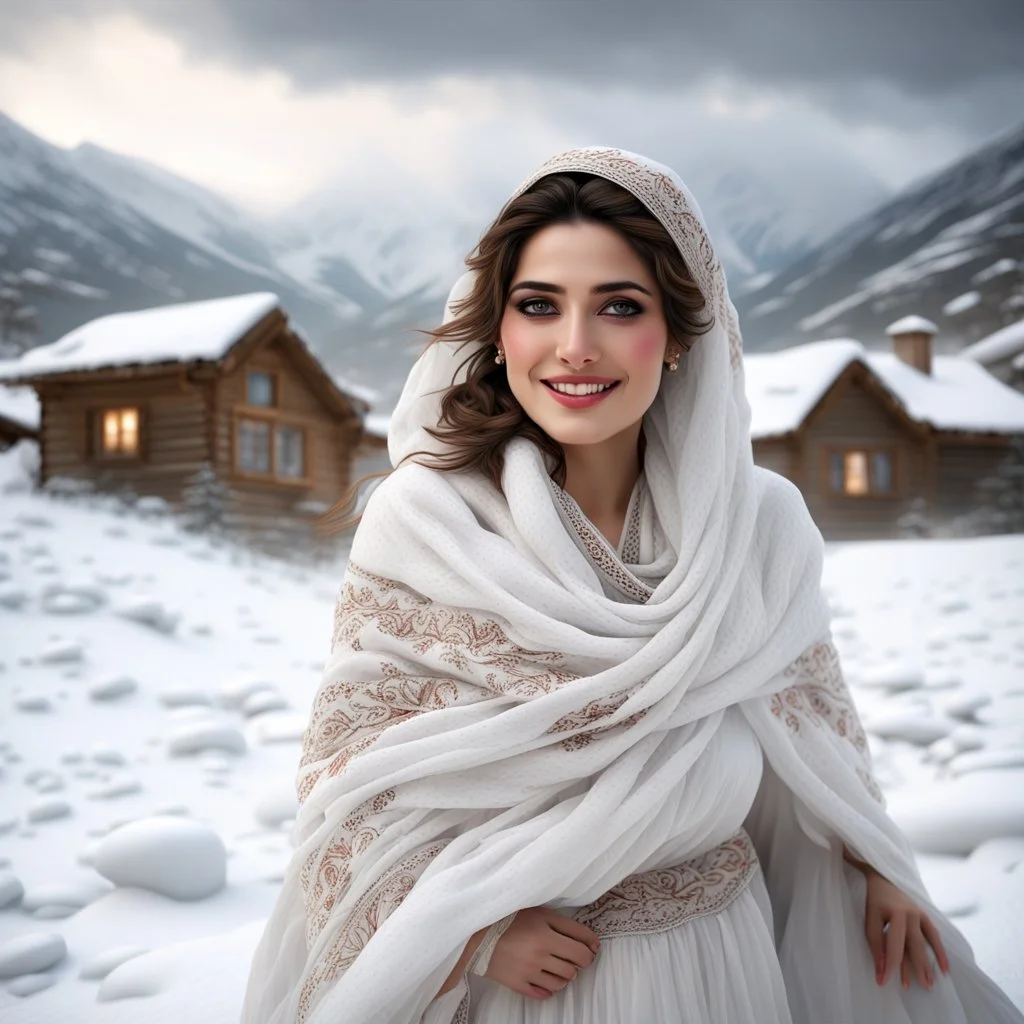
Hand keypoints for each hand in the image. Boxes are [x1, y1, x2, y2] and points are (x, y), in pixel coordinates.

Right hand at [485, 907, 599, 999]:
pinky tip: (544, 978)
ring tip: (558, 965)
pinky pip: (543, 994)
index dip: (591, 945)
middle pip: (576, 964)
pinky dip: (548, 988)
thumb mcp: (536, 911)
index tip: (592, 946)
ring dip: (565, 974)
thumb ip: (562, 923)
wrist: (475, 933)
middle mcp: (541, 952)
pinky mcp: (518, 984)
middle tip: (576, 955)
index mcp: (546, 931)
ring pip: (562, 981)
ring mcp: (529, 971)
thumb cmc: (507, 917)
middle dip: (580, 960)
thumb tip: (588, 940)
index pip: (582, 943)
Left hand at [863, 870, 949, 989]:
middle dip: (916, 969)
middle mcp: (911, 915)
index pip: (893, 947)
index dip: (889, 966)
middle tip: (920, 988)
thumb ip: (876, 944)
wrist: (884, 878)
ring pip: (925, 943)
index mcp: (895, 914)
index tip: (883, 982)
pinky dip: (940, 951)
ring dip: (928, 964)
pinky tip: (944, 967)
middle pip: (914, 947)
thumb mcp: (870, 920)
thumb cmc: (875, 901)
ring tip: (930, 983)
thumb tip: (882, 969)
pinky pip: (935, 935)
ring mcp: (921, 915)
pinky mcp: (925, 915)